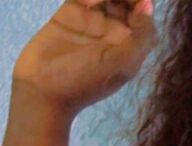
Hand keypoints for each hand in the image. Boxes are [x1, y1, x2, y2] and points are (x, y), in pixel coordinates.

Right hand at [12, 0, 157, 117]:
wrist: (42, 90)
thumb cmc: (85, 81)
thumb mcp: (122, 65)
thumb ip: (142, 37)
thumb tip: (148, 7)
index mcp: (129, 47)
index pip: (144, 17)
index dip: (142, 4)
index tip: (138, 1)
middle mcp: (112, 32)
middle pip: (126, 3)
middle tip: (110, 1)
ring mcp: (91, 22)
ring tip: (95, 3)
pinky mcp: (70, 13)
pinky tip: (88, 1)